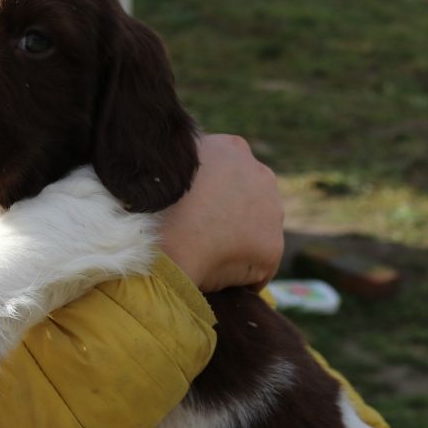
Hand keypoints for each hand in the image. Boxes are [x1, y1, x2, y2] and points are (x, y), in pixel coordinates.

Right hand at [160, 134, 283, 292]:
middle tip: (199, 235)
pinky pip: (257, 269)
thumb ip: (186, 164)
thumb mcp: (168, 167)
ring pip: (256, 233)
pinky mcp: (273, 247)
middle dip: (230, 217)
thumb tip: (189, 175)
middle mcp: (260, 173)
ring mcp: (272, 211)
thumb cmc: (155, 207)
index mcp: (232, 149)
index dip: (210, 195)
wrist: (161, 243)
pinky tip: (216, 277)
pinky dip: (239, 277)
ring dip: (237, 246)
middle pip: (249, 201)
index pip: (230, 174)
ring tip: (206, 258)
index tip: (193, 211)